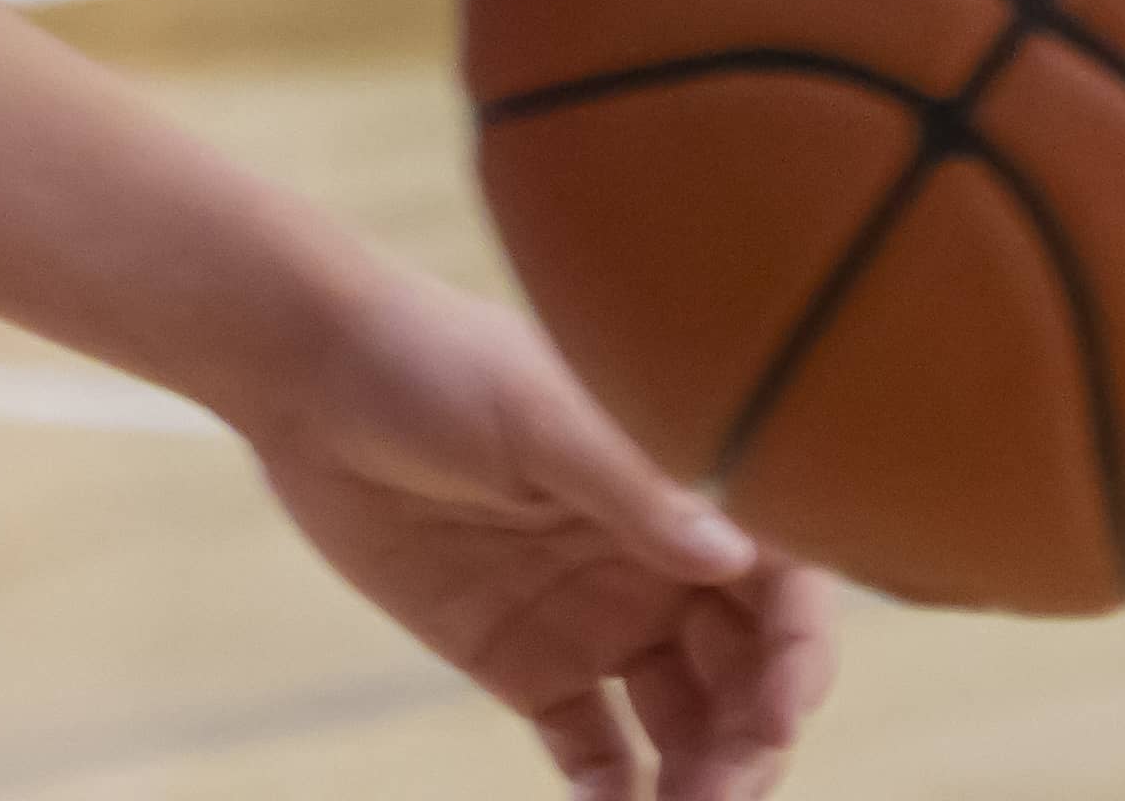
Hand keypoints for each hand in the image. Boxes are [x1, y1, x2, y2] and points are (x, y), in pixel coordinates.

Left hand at [237, 273, 832, 800]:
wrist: (324, 389)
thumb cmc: (449, 367)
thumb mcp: (542, 419)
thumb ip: (636, 490)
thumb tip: (736, 559)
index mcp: (694, 489)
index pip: (787, 583)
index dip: (801, 653)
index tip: (779, 715)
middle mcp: (666, 562)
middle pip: (745, 670)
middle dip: (752, 740)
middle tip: (720, 796)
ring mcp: (603, 619)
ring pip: (684, 721)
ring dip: (698, 777)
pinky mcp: (530, 665)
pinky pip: (593, 747)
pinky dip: (616, 791)